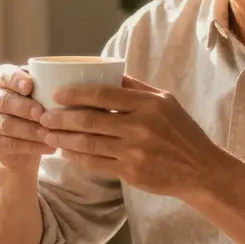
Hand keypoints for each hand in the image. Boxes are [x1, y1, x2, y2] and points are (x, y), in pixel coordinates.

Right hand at [0, 64, 49, 170]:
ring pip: (7, 125)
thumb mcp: (39, 92)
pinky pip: (10, 144)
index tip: (29, 86)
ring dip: (30, 130)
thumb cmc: (35, 105)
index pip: (3, 75)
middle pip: (4, 101)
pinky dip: (32, 146)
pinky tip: (48, 146)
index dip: (15, 80)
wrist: (26, 139)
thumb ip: (44, 85)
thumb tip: (61, 83)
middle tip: (42, 114)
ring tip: (49, 133)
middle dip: (24, 108)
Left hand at [38, 75, 221, 196]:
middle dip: (61, 118)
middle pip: (89, 120)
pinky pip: (96, 164)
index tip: (56, 94)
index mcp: (148, 104)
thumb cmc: (182, 132)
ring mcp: (135, 151)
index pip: (102, 95)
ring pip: (88, 143)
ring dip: (63, 139)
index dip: (75, 94)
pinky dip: (77, 158)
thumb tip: (108, 71)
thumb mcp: (165, 102)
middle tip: (43, 117)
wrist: (201, 170)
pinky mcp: (131, 173)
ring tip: (48, 135)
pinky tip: (66, 153)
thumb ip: (136, 88)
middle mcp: (140, 126)